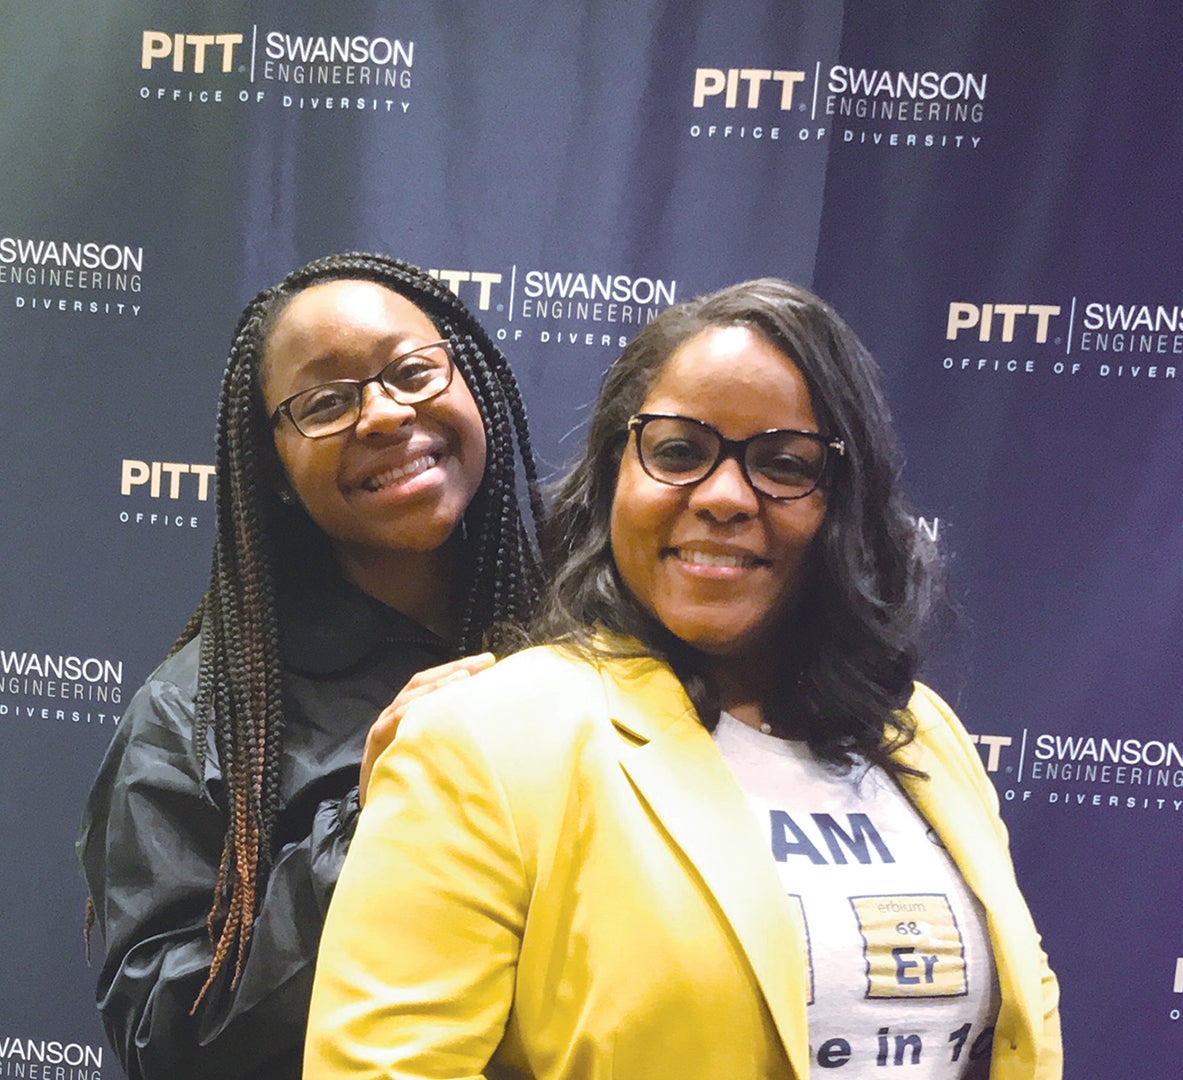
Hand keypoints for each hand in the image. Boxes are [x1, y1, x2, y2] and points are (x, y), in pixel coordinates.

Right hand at [359, 653, 496, 805]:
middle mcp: (399, 715)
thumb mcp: (439, 754)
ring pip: (411, 697)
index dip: (461, 669)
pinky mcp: (377, 743)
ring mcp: (386, 726)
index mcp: (414, 714)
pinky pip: (394, 721)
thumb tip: (495, 724)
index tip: (490, 662)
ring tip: (462, 677)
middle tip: (483, 662)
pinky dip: (412, 710)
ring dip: (436, 685)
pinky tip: (430, 704)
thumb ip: (456, 737)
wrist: (381, 811)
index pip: (436, 683)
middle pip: (425, 682)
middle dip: (455, 668)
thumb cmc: (415, 782)